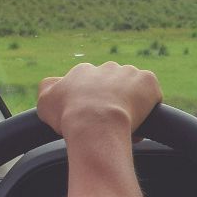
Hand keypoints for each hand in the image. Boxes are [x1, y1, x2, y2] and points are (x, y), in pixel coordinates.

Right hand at [36, 61, 161, 140]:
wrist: (96, 123)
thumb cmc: (69, 116)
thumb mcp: (45, 102)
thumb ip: (47, 89)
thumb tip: (52, 84)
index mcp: (83, 72)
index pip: (89, 86)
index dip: (92, 105)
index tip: (92, 121)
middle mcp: (106, 68)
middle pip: (112, 86)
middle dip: (112, 103)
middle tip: (109, 125)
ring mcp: (129, 73)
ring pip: (133, 90)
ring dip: (131, 106)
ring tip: (125, 128)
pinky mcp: (148, 81)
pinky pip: (152, 95)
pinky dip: (149, 108)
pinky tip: (141, 123)